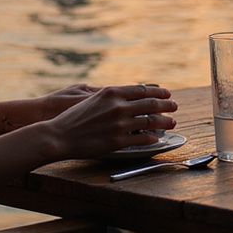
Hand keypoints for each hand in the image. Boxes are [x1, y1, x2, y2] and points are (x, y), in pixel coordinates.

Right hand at [43, 84, 177, 158]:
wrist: (58, 135)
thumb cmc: (72, 116)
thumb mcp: (90, 96)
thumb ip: (110, 95)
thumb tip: (126, 94)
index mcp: (111, 93)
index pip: (142, 90)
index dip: (157, 92)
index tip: (166, 93)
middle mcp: (118, 106)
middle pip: (150, 104)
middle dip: (166, 105)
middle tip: (175, 106)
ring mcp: (119, 125)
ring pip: (150, 122)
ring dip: (164, 122)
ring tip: (172, 122)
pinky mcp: (117, 142)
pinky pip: (141, 139)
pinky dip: (152, 138)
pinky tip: (157, 138)